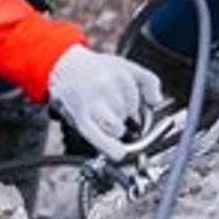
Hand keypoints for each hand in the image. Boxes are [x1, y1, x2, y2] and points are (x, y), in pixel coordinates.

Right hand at [46, 46, 163, 158]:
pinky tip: (118, 153)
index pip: (143, 99)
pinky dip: (110, 148)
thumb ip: (148, 80)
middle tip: (111, 104)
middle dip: (124, 114)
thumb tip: (156, 101)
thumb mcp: (125, 65)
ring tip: (104, 115)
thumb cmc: (94, 68)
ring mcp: (94, 103)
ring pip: (118, 129)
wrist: (63, 65)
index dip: (139, 105)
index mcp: (121, 72)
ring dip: (115, 128)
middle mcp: (107, 86)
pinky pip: (99, 138)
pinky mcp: (81, 118)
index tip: (136, 107)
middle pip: (130, 114)